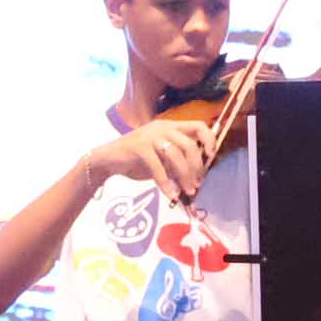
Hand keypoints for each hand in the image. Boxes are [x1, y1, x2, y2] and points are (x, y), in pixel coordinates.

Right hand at [89, 118, 218, 198]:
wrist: (108, 159)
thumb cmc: (136, 159)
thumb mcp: (161, 158)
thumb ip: (177, 161)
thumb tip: (197, 176)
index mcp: (170, 126)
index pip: (198, 126)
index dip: (209, 140)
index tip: (211, 157)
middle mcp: (162, 128)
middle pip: (189, 144)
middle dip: (196, 167)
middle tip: (196, 185)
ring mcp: (150, 136)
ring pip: (176, 155)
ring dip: (184, 177)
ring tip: (187, 192)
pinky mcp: (139, 147)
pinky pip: (158, 167)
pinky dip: (166, 183)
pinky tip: (170, 195)